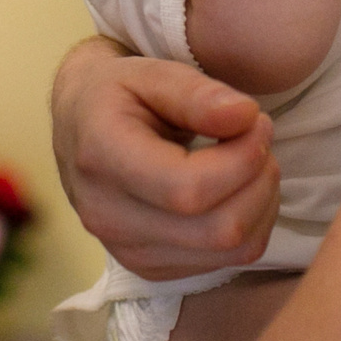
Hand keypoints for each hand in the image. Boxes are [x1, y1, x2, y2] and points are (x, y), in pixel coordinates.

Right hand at [51, 36, 279, 281]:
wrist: (80, 126)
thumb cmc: (118, 93)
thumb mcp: (149, 72)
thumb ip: (196, 92)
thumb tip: (245, 116)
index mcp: (101, 157)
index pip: (188, 188)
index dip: (241, 158)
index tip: (256, 120)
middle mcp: (108, 216)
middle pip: (217, 229)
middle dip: (259, 180)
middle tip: (259, 137)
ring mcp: (127, 251)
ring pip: (230, 250)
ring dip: (261, 203)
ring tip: (251, 160)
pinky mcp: (149, 269)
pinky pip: (227, 261)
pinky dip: (250, 224)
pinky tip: (236, 188)